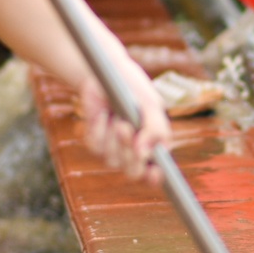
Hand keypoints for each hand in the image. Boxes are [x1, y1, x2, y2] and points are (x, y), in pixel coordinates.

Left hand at [77, 60, 170, 184]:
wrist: (108, 74)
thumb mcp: (151, 104)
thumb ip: (155, 129)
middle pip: (134, 172)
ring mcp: (115, 150)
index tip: (154, 172)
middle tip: (124, 127)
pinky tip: (103, 114)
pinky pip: (96, 146)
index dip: (156, 178)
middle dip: (129, 153)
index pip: (157, 173)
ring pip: (113, 160)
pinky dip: (99, 128)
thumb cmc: (135, 88)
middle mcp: (136, 152)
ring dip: (114, 137)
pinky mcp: (96, 142)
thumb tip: (145, 155)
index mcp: (156, 145)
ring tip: (117, 115)